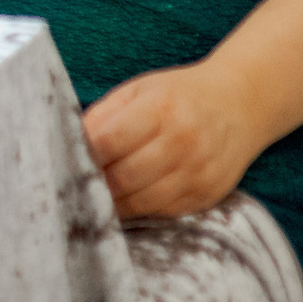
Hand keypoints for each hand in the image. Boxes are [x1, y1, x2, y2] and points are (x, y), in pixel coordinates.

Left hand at [81, 60, 267, 218]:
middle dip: (93, 184)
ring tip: (93, 197)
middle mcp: (183, 141)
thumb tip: (68, 142)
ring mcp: (199, 171)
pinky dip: (139, 209)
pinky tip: (124, 201)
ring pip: (142, 200)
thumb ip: (103, 115)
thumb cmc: (178, 95)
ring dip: (113, 203)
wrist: (240, 104)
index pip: (108, 141)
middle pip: (123, 176)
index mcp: (160, 108)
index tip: (62, 161)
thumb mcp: (138, 90)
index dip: (82, 155)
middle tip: (72, 186)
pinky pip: (164, 211)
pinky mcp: (208, 194)